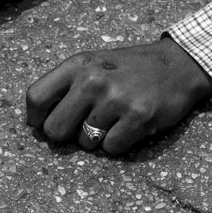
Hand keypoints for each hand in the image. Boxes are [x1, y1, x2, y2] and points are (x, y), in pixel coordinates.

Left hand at [24, 36, 211, 156]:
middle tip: (84, 127)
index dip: (36, 119)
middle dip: (66, 135)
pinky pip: (111, 148)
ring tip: (114, 119)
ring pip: (84, 143)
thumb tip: (36, 122)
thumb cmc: (128, 69)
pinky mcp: (137, 117)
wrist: (176, 65)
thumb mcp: (93, 63)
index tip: (45, 124)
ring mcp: (115, 99)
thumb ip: (65, 86)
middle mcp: (92, 80)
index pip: (35, 98)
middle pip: (54, 130)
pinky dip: (119, 143)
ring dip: (97, 139)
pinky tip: (130, 125)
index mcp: (77, 64)